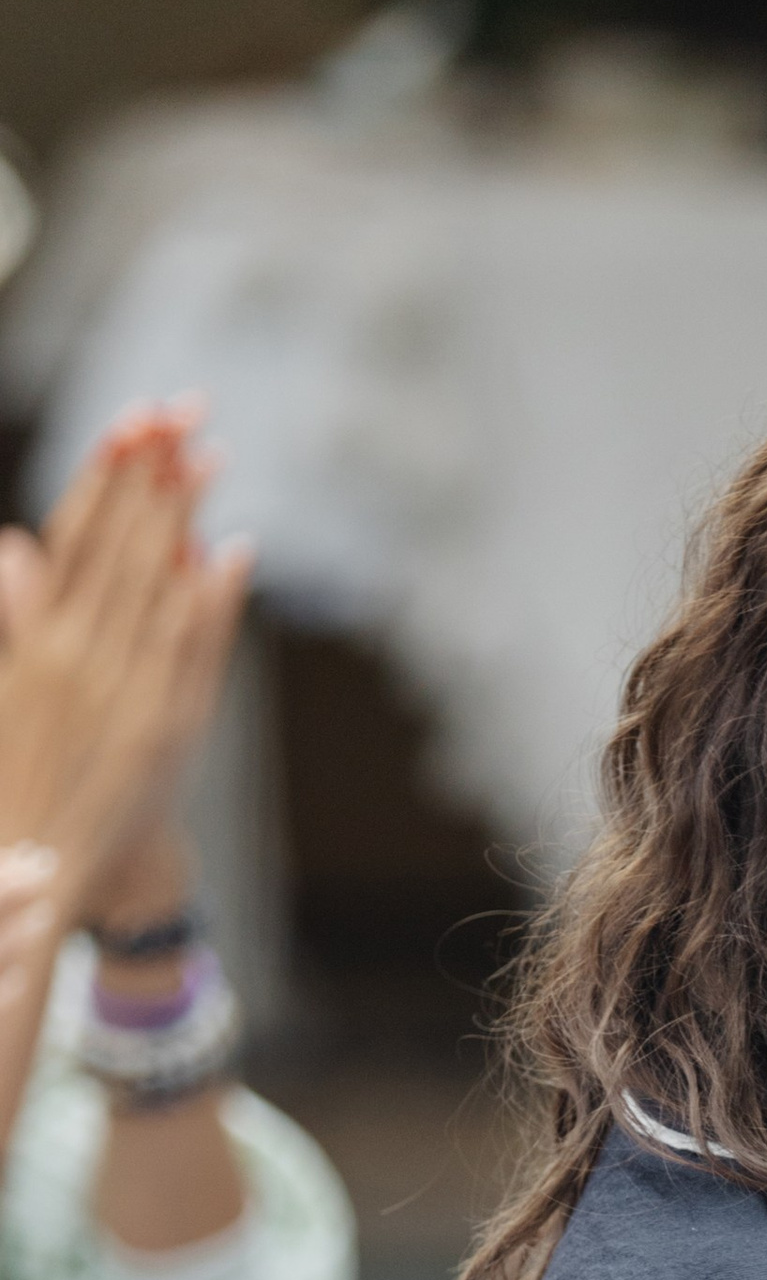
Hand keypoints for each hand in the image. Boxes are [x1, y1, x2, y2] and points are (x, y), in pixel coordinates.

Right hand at [0, 404, 251, 927]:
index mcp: (35, 643)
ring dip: (188, 518)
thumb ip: (19, 618)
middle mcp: (81, 660)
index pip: (73, 538)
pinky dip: (215, 599)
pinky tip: (233, 549)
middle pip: (123, 546)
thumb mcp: (10, 689)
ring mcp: (128, 692)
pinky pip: (196, 650)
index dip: (103, 475)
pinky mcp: (168, 727)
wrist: (50, 870)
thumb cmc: (29, 774)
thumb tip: (13, 548)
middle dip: (154, 474)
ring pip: (162, 585)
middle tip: (184, 409)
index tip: (131, 421)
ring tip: (211, 457)